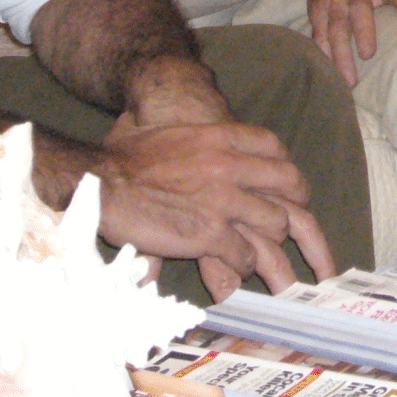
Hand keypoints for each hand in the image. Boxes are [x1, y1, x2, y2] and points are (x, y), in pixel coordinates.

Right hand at [97, 111, 337, 300]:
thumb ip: (194, 135)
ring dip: (270, 237)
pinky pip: (245, 253)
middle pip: (287, 182)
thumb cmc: (126, 156)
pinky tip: (234, 266)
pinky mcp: (210, 234)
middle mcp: (230, 166)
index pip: (273, 146)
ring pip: (274, 222)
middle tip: (289, 218)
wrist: (102, 184)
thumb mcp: (169, 132)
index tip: (285, 180)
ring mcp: (224, 200)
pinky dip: (243, 263)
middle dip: (294, 202)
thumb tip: (192, 130)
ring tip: (262, 247)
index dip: (283, 165)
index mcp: (221, 137)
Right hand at [303, 0, 396, 87]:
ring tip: (350, 79)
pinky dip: (321, 51)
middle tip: (369, 54)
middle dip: (364, 31)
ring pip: (336, 27)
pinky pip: (317, 32)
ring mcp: (335, 0)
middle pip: (360, 11)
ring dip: (341, 53)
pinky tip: (326, 70)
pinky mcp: (316, 8)